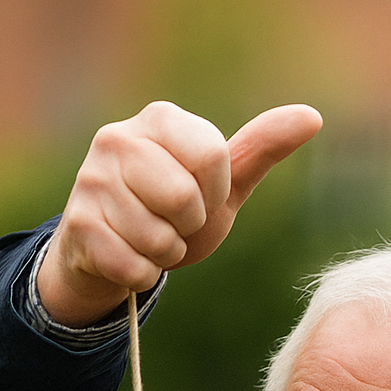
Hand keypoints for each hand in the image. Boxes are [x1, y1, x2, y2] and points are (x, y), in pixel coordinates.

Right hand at [37, 100, 321, 326]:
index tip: (201, 196)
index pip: (213, 156)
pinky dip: (143, 274)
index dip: (216, 192)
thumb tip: (312, 116)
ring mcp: (91, 180)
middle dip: (189, 225)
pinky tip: (129, 256)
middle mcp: (117, 138)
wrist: (112, 249)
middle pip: (184, 197)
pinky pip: (134, 266)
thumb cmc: (174, 210)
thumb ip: (262, 149)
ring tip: (150, 238)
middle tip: (174, 222)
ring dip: (165, 252)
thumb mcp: (224, 182)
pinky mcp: (78, 225)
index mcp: (160, 119)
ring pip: (158, 238)